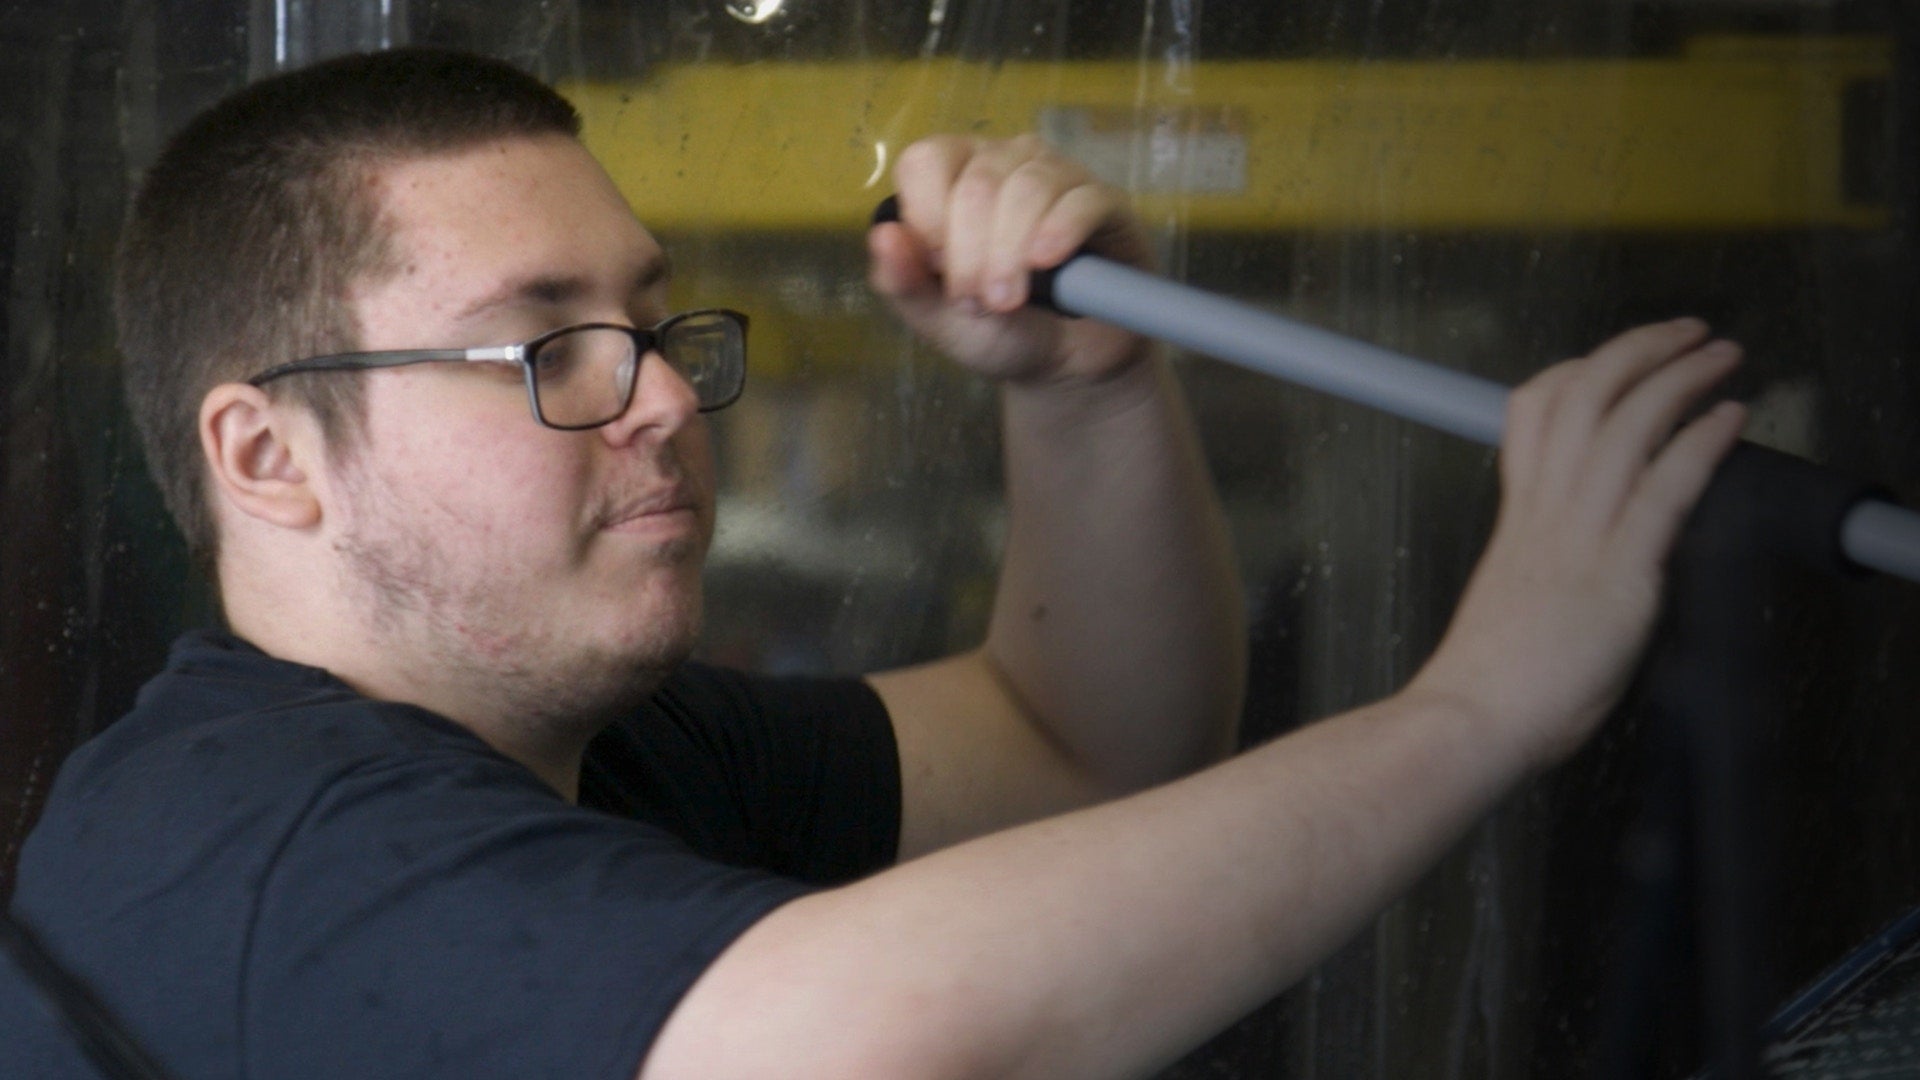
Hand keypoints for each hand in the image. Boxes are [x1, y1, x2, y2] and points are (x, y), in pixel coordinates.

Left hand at [868, 134, 1156, 384]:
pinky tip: (1047, 262)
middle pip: (978, 181)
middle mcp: (1004, 163)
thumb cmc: (996, 332)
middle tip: (978, 303)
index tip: (939, 270)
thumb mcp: (937, 318)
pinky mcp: (1104, 202)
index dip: (928, 216)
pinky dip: (1062, 230)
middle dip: (972, 252)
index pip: (927, 160)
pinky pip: (1083, 199)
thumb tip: (882, 235)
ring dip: (1011, 251)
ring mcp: (1057, 176)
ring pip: (1028, 186)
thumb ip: (903, 281)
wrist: (1063, 366)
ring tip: (1009, 301)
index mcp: (953, 179)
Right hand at [1407, 319, 1748, 770]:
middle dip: (1639, 349)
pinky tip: (1730, 417)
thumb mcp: (1511, 600)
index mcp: (1519, 518)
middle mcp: (1546, 513)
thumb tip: (1581, 568)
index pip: (1532, 412)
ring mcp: (1580, 536)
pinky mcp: (1619, 572)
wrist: (1473, 716)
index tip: (1606, 360)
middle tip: (1685, 331)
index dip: (1573, 370)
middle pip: (1583, 396)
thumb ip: (1546, 567)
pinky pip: (1665, 488)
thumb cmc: (1490, 680)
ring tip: (1720, 354)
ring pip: (1626, 425)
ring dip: (1680, 377)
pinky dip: (1702, 442)